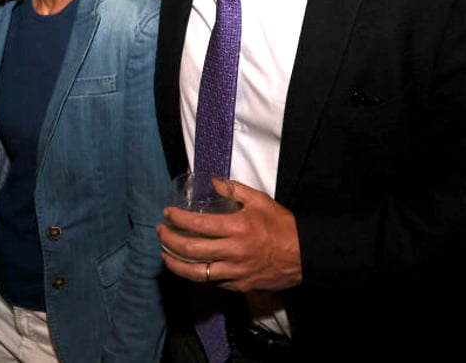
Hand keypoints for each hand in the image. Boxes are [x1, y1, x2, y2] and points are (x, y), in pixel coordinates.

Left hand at [157, 178, 302, 292]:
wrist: (305, 255)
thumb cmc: (282, 226)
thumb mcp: (260, 201)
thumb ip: (234, 190)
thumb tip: (212, 181)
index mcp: (237, 227)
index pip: (197, 225)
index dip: (177, 220)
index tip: (167, 214)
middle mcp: (233, 251)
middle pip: (190, 250)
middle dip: (169, 241)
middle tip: (160, 232)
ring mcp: (235, 272)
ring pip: (196, 273)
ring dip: (175, 264)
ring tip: (165, 255)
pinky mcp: (239, 285)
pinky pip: (213, 282)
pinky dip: (198, 274)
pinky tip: (191, 266)